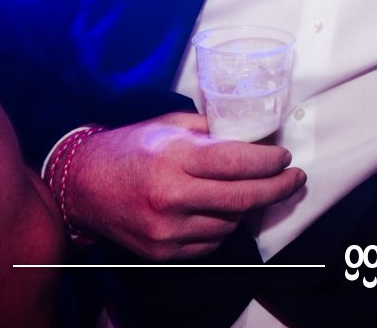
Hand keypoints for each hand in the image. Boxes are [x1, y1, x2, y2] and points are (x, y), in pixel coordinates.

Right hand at [66, 112, 305, 259]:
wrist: (82, 184)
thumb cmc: (131, 148)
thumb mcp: (171, 125)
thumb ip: (212, 131)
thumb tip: (256, 135)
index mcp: (176, 158)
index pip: (239, 162)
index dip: (270, 162)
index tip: (285, 158)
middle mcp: (172, 196)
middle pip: (244, 198)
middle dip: (278, 188)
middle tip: (295, 178)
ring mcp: (166, 229)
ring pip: (231, 223)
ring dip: (245, 207)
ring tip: (243, 189)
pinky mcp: (163, 252)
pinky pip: (212, 243)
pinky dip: (222, 226)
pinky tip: (217, 209)